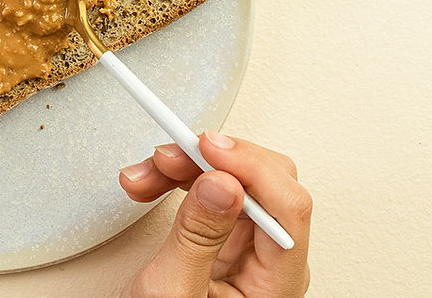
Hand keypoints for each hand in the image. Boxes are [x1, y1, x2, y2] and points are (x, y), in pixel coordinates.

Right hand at [119, 131, 310, 296]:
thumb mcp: (172, 291)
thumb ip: (197, 238)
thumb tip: (221, 183)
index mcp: (277, 283)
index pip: (287, 207)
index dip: (248, 167)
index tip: (205, 148)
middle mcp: (272, 260)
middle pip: (264, 183)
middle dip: (211, 161)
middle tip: (167, 157)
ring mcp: (250, 248)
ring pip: (234, 180)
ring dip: (185, 167)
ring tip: (145, 176)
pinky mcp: (224, 238)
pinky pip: (213, 191)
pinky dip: (179, 180)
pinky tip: (152, 183)